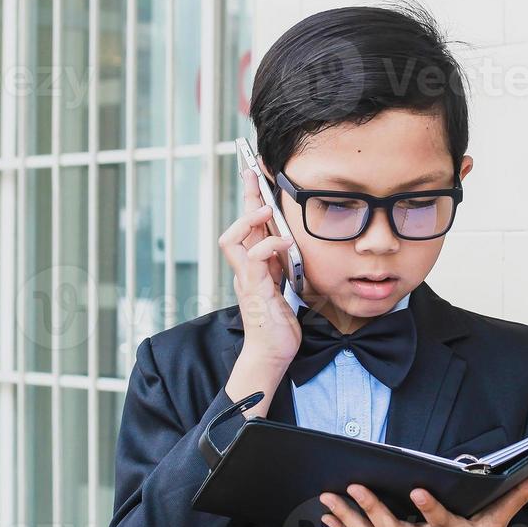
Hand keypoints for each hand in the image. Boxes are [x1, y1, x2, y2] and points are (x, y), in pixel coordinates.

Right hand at [219, 163, 301, 368]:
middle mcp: (245, 269)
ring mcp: (246, 278)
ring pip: (234, 237)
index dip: (251, 202)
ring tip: (266, 211)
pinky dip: (269, 246)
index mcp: (253, 267)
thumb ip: (284, 267)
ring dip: (250, 220)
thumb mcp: (286, 288)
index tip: (257, 179)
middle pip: (238, 224)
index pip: (249, 228)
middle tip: (251, 172)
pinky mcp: (254, 289)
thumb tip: (293, 247)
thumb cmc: (279, 327)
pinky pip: (254, 257)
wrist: (271, 354)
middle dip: (245, 196)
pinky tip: (284, 244)